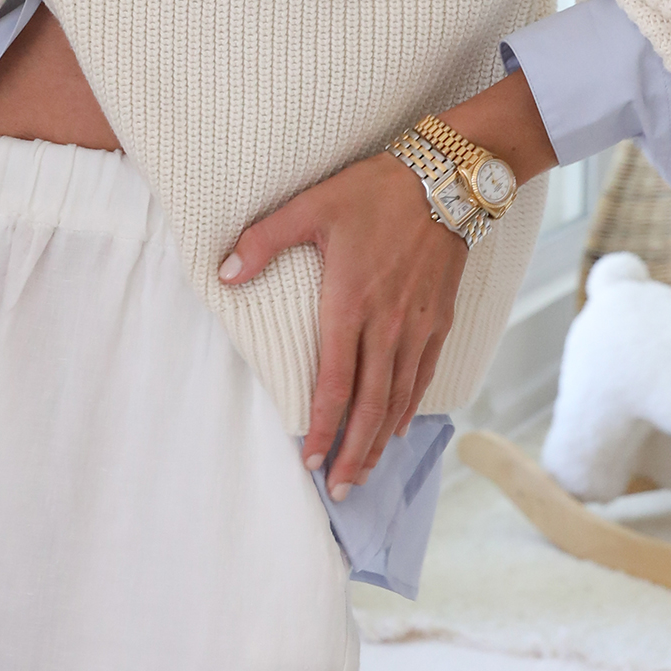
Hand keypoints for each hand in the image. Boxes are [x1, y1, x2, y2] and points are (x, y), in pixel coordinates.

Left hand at [219, 150, 467, 495]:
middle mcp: (387, 325)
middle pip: (371, 405)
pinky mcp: (440, 320)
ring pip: (400, 399)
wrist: (447, 179)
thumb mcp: (311, 206)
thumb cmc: (375, 191)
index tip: (310, 460)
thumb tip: (223, 273)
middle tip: (340, 491)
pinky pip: (424, 376)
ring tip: (365, 472)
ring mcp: (417, 326)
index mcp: (351, 303)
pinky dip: (411, 408)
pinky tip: (399, 426)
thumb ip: (263, 241)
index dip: (323, 427)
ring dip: (381, 440)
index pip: (334, 383)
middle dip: (354, 453)